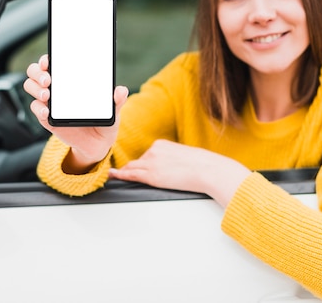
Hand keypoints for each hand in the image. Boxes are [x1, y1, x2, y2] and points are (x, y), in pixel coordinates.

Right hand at [23, 54, 128, 172]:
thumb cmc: (104, 120)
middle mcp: (56, 87)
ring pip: (30, 86)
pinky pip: (35, 108)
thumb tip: (121, 90)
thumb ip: (117, 100)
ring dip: (35, 88)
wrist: (98, 143)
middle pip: (35, 71)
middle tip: (48, 80)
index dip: (47, 58)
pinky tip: (47, 111)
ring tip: (46, 94)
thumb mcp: (112, 110)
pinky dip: (38, 108)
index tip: (48, 60)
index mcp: (71, 79)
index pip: (54, 62)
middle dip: (37, 72)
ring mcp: (49, 102)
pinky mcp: (46, 118)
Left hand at [109, 139, 250, 207]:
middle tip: (123, 175)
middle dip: (134, 169)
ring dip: (126, 173)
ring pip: (133, 168)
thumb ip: (173, 159)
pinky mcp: (151, 176)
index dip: (142, 163)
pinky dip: (120, 175)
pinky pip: (131, 175)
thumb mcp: (185, 156)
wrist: (208, 170)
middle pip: (138, 162)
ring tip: (115, 177)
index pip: (147, 155)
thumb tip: (172, 167)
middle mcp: (154, 151)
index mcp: (162, 145)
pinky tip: (113, 176)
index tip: (138, 167)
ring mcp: (151, 163)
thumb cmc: (203, 165)